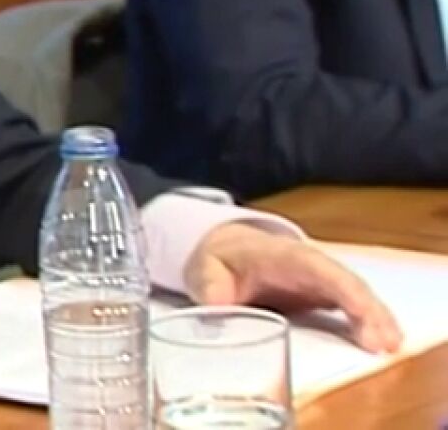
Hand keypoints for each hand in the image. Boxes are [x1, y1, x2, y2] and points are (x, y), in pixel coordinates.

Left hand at [184, 222, 402, 353]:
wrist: (224, 250)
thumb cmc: (218, 259)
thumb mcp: (204, 268)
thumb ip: (209, 286)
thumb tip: (215, 304)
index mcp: (285, 255)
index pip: (321, 269)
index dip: (344, 290)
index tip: (361, 315)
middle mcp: (311, 265)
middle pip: (347, 282)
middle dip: (368, 310)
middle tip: (383, 343)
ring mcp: (320, 279)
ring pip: (356, 294)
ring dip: (377, 318)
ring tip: (391, 345)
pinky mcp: (323, 294)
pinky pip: (352, 305)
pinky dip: (369, 322)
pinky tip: (383, 342)